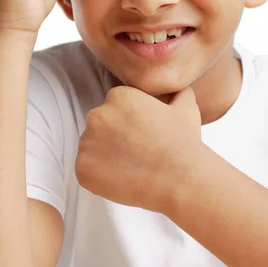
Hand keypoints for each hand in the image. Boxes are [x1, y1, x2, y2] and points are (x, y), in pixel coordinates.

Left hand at [75, 85, 202, 213]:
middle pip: (101, 127)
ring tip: (132, 168)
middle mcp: (97, 114)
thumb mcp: (186, 107)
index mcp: (118, 96)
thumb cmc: (183, 142)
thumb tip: (179, 86)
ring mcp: (87, 142)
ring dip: (106, 157)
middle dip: (114, 138)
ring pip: (92, 149)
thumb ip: (176, 92)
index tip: (144, 137)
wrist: (179, 177)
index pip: (115, 109)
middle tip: (138, 154)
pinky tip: (123, 180)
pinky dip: (99, 177)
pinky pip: (86, 171)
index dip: (130, 125)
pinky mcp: (82, 168)